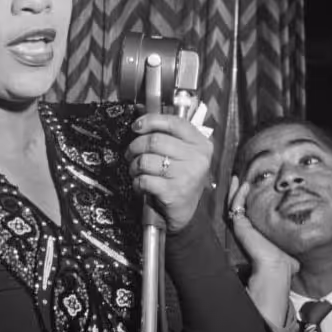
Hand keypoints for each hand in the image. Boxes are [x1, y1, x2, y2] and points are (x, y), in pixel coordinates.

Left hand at [126, 113, 212, 233]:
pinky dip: (137, 182)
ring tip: (136, 170)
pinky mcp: (173, 192)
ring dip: (134, 165)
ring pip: (146, 160)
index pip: (174, 123)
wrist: (186, 212)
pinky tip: (140, 185)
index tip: (136, 126)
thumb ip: (169, 136)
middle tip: (130, 153)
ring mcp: (186, 175)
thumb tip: (141, 119)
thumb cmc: (181, 178)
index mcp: (200, 144)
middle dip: (136, 146)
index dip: (151, 121)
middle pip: (155, 140)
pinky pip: (144, 179)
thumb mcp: (184, 154)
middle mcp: (197, 158)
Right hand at [227, 177, 298, 276]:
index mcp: (255, 234)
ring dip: (235, 191)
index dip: (247, 202)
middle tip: (239, 180)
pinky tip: (244, 186)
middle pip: (237, 207)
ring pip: (233, 205)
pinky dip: (238, 195)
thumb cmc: (285, 261)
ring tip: (237, 179)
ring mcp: (241, 227)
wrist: (277, 266)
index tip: (251, 189)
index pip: (247, 214)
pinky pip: (235, 206)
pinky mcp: (239, 225)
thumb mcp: (288, 245)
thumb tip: (301, 242)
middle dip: (237, 193)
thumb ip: (290, 240)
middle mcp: (246, 230)